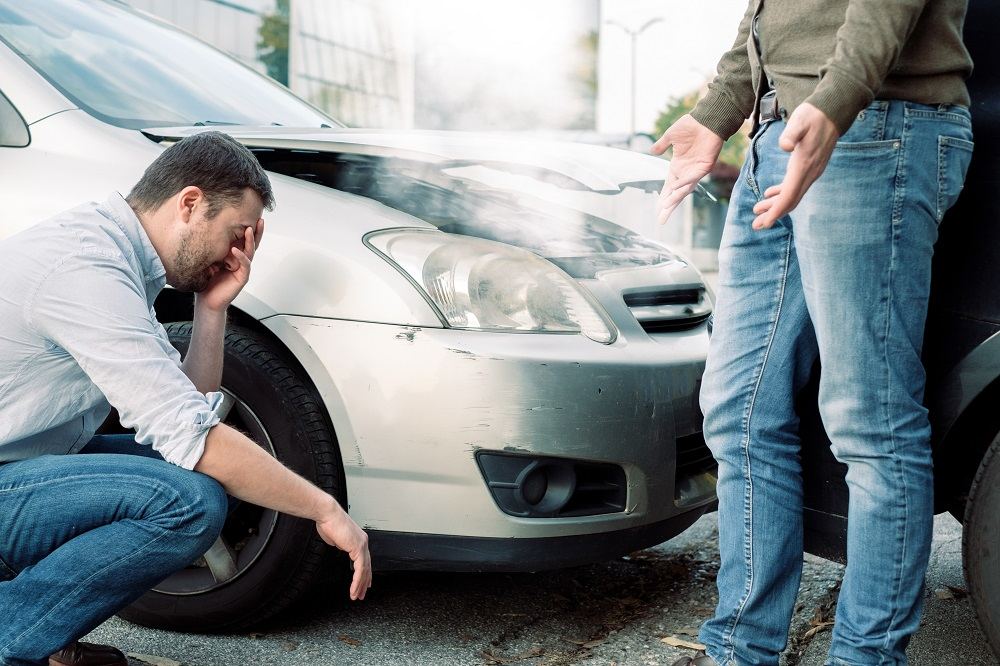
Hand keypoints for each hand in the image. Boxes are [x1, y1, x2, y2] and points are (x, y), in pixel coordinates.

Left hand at [197, 218, 263, 311]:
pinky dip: (241, 257)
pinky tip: (236, 250)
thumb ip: (212, 247)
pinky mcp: (242, 277)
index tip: (250, 216)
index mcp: (234, 255)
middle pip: (252, 243)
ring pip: (250, 252)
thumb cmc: (207, 281)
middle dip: (257, 232)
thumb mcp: (208, 259)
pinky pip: (245, 265)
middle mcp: (241, 261)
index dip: (249, 229)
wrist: (207, 300)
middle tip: (260, 220)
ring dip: (250, 241)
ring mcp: (242, 269)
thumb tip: (206, 229)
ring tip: (249, 230)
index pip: (244, 239)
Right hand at [316, 510, 371, 599]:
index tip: (364, 582)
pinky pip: (359, 569)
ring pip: (364, 570)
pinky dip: (357, 581)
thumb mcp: (335, 538)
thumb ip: (340, 544)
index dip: (365, 572)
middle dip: (364, 582)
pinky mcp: (358, 548)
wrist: (327, 514)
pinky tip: (354, 589)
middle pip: (367, 566)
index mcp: (359, 539)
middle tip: (361, 593)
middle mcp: (363, 542)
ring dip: (360, 585)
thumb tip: (340, 547)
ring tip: (356, 596)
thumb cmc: (328, 522)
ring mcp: (362, 545)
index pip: (364, 560)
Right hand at [652, 114, 723, 223]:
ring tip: (666, 207)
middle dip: (668, 206)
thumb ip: (662, 145)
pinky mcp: (705, 166)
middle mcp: (686, 172)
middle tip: (661, 219)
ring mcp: (695, 171)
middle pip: (675, 193)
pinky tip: (675, 189)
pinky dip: (684, 183)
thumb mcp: (670, 136)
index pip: (668, 187)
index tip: (657, 210)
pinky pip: (692, 178)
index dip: (663, 198)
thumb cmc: (690, 125)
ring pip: (684, 189)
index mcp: (677, 166)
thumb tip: (652, 151)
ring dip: (675, 198)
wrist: (707, 118)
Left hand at [752, 103, 838, 229]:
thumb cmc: (813, 115)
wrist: (832, 110)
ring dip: (775, 206)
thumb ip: (791, 134)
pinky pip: (796, 186)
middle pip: (790, 201)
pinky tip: (769, 194)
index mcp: (804, 166)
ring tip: (757, 211)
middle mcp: (810, 173)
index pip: (789, 195)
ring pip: (793, 195)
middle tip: (755, 226)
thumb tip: (784, 146)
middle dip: (773, 215)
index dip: (776, 211)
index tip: (763, 223)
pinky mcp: (810, 167)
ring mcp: (812, 171)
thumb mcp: (800, 121)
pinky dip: (782, 193)